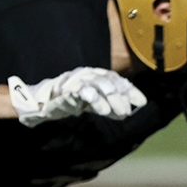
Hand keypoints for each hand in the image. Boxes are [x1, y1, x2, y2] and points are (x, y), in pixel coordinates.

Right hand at [8, 67, 146, 126]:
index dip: (130, 90)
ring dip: (109, 99)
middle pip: (109, 81)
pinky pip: (81, 91)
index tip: (141, 103)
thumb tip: (127, 112)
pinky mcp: (66, 89)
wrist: (45, 101)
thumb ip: (111, 106)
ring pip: (97, 84)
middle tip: (126, 112)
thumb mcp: (96, 102)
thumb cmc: (74, 100)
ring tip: (116, 112)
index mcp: (97, 75)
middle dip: (120, 97)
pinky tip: (102, 109)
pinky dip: (94, 99)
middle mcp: (89, 74)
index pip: (117, 80)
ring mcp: (77, 79)